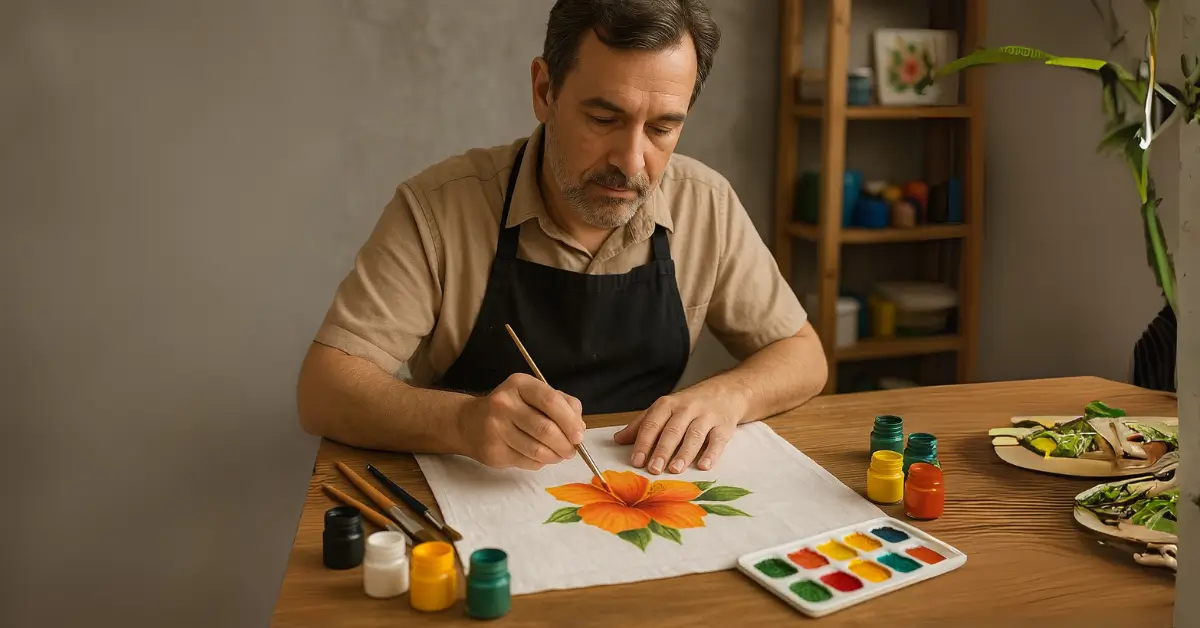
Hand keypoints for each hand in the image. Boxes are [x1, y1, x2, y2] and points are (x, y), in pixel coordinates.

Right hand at [455, 373, 584, 469]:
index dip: (569, 421)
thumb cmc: (512, 407)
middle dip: (565, 444)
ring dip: (555, 456)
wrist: (470, 422)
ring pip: (537, 449)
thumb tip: (579, 427)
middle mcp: (504, 403)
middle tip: (572, 450)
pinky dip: (540, 462)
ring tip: (559, 455)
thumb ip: (562, 404)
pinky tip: (540, 457)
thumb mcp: (535, 395)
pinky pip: (527, 461)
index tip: (579, 435)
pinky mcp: (493, 450)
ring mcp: (496, 428)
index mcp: (520, 384)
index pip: (550, 401)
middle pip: (545, 429)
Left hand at [613, 388, 747, 474]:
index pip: (652, 424)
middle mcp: (687, 409)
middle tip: (653, 469)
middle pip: (672, 430)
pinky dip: (711, 454)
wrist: (726, 391)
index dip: (643, 442)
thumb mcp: (664, 409)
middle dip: (662, 451)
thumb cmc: (689, 404)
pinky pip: (717, 440)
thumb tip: (617, 439)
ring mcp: (707, 417)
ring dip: (684, 454)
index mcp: (668, 404)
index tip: (636, 461)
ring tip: (675, 469)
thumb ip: (642, 425)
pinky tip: (704, 466)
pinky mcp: (724, 426)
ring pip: (694, 435)